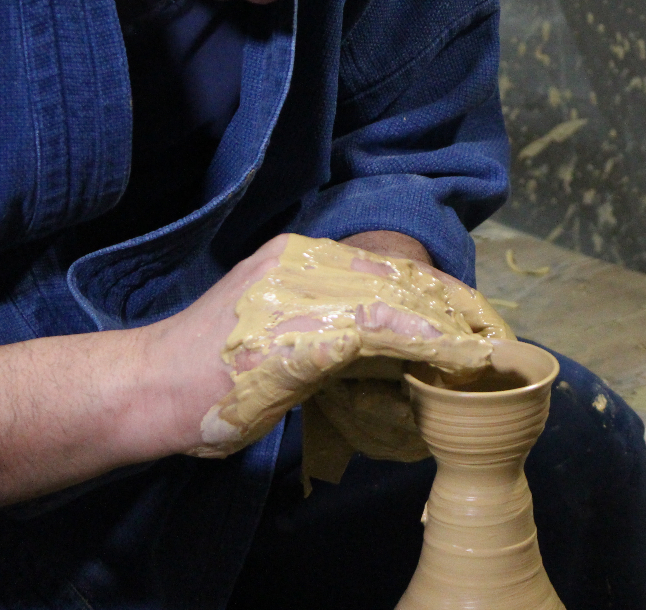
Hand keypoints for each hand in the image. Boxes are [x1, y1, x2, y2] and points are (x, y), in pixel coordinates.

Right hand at [187, 234, 511, 458]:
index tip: (473, 320)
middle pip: (402, 273)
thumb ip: (329, 332)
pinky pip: (383, 325)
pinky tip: (457, 356)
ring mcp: (302, 285)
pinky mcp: (303, 323)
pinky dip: (428, 340)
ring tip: (490, 349)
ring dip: (453, 324)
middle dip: (458, 305)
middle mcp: (303, 258)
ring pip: (400, 294)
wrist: (148, 390)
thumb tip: (390, 355)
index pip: (387, 265)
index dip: (438, 291)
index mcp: (297, 256)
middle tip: (498, 336)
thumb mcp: (277, 338)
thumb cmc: (207, 377)